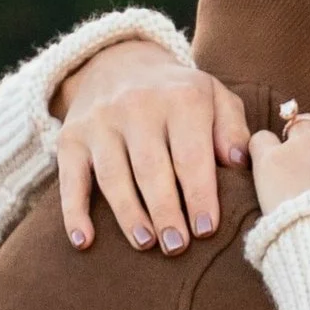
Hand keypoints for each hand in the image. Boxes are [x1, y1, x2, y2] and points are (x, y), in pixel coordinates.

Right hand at [55, 46, 251, 252]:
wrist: (119, 62)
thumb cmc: (179, 95)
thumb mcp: (214, 97)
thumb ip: (232, 128)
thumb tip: (239, 161)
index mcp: (180, 98)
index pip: (190, 155)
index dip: (199, 195)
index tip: (206, 230)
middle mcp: (136, 106)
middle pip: (150, 169)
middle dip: (165, 211)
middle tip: (176, 246)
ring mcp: (99, 122)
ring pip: (113, 176)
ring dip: (129, 214)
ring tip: (145, 243)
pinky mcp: (71, 138)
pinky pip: (70, 178)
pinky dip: (74, 211)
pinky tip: (82, 240)